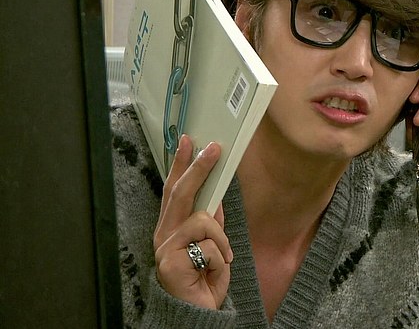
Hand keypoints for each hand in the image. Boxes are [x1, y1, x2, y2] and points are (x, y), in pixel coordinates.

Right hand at [153, 135, 232, 308]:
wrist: (197, 314)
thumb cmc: (202, 281)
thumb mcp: (212, 247)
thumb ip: (211, 223)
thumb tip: (215, 198)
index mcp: (171, 229)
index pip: (174, 190)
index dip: (181, 165)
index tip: (189, 141)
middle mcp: (164, 235)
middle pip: (181, 193)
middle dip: (198, 168)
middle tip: (214, 148)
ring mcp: (166, 248)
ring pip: (203, 220)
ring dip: (221, 241)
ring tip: (220, 260)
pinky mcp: (171, 263)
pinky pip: (210, 247)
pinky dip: (220, 260)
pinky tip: (212, 273)